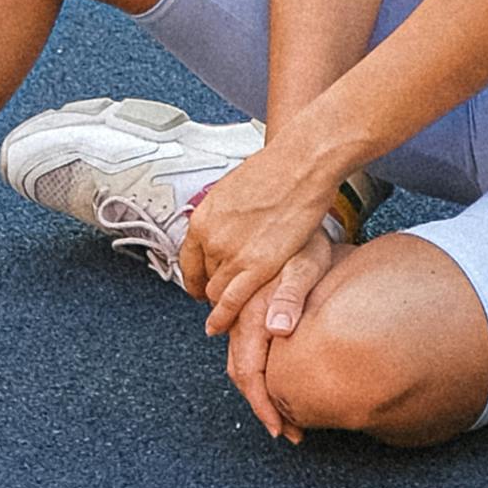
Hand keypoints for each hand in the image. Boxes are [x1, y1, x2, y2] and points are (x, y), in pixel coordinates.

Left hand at [184, 122, 355, 327]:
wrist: (300, 163)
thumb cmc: (277, 171)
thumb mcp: (233, 191)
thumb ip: (223, 217)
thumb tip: (221, 226)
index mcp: (203, 217)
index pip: (188, 259)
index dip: (193, 278)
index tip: (198, 286)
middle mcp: (212, 236)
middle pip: (204, 277)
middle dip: (211, 290)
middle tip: (220, 299)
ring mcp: (232, 253)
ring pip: (216, 292)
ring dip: (222, 303)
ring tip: (230, 311)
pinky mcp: (257, 265)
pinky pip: (231, 300)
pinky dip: (224, 316)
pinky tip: (221, 324)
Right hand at [219, 225, 333, 443]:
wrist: (294, 211)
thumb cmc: (304, 236)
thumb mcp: (304, 263)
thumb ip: (290, 295)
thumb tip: (278, 330)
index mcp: (250, 310)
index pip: (249, 371)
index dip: (264, 405)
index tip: (282, 430)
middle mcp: (239, 315)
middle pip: (241, 373)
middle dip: (265, 407)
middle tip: (291, 431)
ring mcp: (241, 313)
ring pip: (240, 363)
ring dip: (261, 392)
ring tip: (287, 414)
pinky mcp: (248, 309)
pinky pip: (245, 348)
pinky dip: (258, 371)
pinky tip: (279, 380)